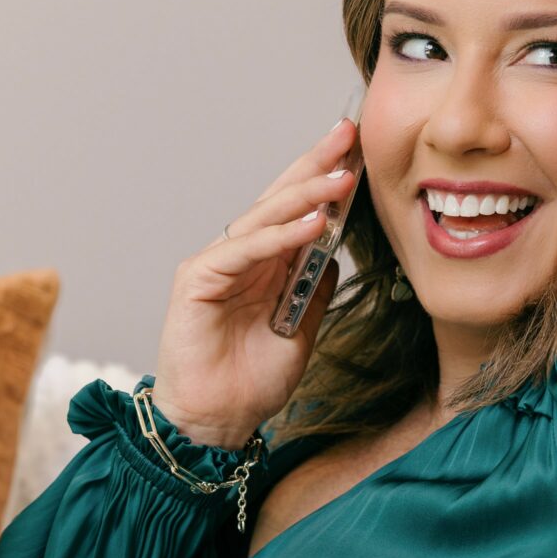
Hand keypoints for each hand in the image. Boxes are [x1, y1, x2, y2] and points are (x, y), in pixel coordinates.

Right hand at [150, 111, 361, 445]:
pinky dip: (280, 236)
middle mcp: (239, 257)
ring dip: (305, 197)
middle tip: (348, 136)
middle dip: (314, 166)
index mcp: (264, 266)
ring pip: (264, 219)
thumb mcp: (301, 331)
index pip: (296, 212)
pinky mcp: (198, 279)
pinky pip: (245, 250)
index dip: (324, 182)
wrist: (217, 421)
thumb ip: (314, 291)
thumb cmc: (251, 382)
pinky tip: (312, 224)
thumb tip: (335, 254)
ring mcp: (216, 264)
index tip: (358, 155)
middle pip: (279, 200)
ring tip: (341, 179)